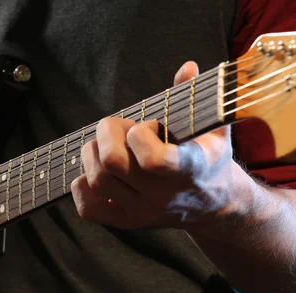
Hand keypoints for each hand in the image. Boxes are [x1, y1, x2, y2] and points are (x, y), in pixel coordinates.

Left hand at [71, 61, 238, 229]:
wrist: (214, 206)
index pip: (154, 159)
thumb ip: (195, 97)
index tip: (148, 126)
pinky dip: (82, 187)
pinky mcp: (127, 222)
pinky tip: (96, 171)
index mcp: (189, 169)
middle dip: (106, 135)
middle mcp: (163, 196)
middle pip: (112, 164)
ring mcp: (143, 212)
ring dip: (92, 154)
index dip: (139, 135)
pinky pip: (89, 210)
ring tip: (108, 146)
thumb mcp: (213, 127)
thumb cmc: (209, 158)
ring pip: (98, 180)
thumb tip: (187, 67)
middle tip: (118, 130)